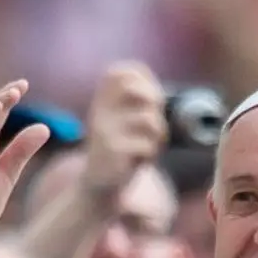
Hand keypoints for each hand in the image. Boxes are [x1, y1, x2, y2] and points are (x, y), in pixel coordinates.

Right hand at [79, 61, 167, 197]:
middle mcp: (100, 111)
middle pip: (137, 90)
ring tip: (150, 146)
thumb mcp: (125, 122)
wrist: (99, 186)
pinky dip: (152, 153)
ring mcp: (104, 131)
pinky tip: (142, 160)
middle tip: (154, 123)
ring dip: (158, 135)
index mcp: (102, 101)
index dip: (143, 79)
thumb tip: (159, 93)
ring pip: (148, 119)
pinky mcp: (112, 151)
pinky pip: (147, 144)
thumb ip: (139, 104)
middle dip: (155, 103)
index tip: (151, 98)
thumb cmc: (120, 151)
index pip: (120, 71)